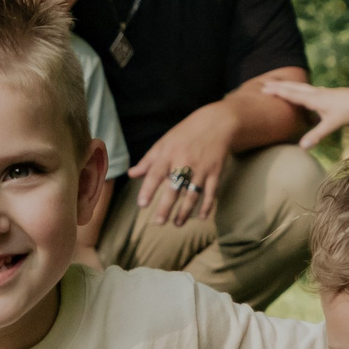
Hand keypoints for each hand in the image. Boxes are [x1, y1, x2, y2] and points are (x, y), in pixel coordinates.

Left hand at [130, 101, 239, 226]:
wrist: (217, 124)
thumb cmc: (186, 134)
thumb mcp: (164, 143)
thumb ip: (148, 161)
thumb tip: (132, 174)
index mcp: (169, 154)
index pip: (156, 173)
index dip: (148, 189)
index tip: (142, 204)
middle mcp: (185, 162)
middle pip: (174, 188)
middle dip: (166, 206)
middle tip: (158, 222)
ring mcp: (201, 168)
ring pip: (192, 194)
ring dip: (185, 211)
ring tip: (176, 224)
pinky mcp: (215, 172)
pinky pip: (211, 192)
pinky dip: (207, 205)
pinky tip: (201, 217)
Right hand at [262, 79, 348, 148]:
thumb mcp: (333, 125)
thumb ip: (317, 135)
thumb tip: (302, 146)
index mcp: (314, 99)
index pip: (291, 94)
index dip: (277, 92)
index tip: (263, 89)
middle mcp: (316, 93)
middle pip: (294, 88)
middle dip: (279, 86)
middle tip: (264, 84)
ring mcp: (322, 92)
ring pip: (301, 87)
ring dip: (288, 86)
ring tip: (279, 85)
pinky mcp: (328, 94)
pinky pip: (308, 89)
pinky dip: (300, 89)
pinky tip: (304, 91)